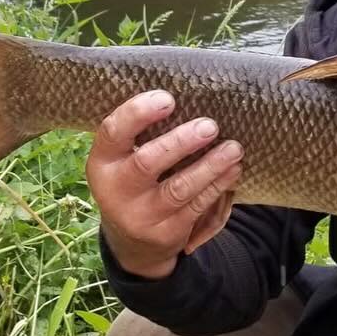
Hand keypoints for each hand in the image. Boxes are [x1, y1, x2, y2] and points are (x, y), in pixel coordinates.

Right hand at [85, 90, 241, 279]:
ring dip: (210, 166)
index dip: (138, 113)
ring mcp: (140, 215)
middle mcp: (116, 190)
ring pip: (179, 188)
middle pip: (148, 162)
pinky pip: (196, 207)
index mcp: (103, 162)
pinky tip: (232, 170)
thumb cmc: (136, 180)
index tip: (168, 99)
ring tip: (233, 148)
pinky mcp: (166, 233)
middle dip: (181, 142)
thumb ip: (143, 134)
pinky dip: (217, 186)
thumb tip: (190, 94)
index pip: (113, 132)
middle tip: (210, 126)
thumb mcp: (124, 159)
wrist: (133, 240)